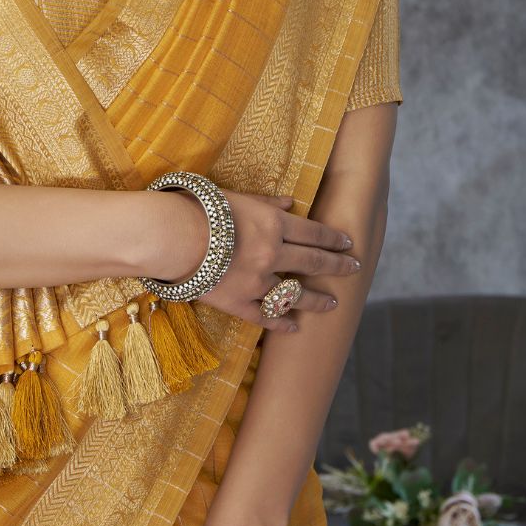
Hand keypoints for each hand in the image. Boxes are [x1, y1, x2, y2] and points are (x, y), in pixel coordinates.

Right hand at [144, 186, 360, 333]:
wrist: (171, 237)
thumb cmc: (199, 209)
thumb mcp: (235, 198)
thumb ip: (265, 203)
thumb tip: (289, 202)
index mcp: (273, 225)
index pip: (313, 233)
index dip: (333, 238)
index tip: (347, 243)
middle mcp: (272, 254)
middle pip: (313, 261)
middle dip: (337, 265)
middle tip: (354, 268)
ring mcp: (258, 282)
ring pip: (296, 295)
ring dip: (317, 300)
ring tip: (332, 303)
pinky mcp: (240, 303)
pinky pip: (266, 317)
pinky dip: (282, 323)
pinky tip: (294, 327)